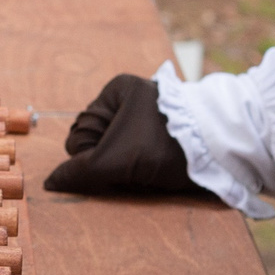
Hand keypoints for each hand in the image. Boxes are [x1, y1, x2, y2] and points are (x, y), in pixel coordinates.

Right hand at [43, 74, 211, 197]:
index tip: (114, 159)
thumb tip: (50, 184)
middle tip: (133, 168)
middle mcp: (134, 99)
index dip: (90, 154)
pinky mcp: (169, 136)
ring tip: (150, 172)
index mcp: (117, 90)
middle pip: (99, 143)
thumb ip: (78, 172)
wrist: (224, 149)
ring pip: (119, 155)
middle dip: (111, 162)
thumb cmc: (164, 146)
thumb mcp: (114, 160)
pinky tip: (158, 174)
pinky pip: (140, 158)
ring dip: (128, 170)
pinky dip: (144, 172)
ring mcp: (152, 118)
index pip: (81, 132)